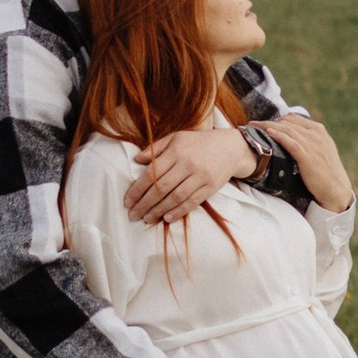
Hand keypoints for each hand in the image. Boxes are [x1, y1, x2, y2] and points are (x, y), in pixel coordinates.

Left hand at [126, 129, 259, 224]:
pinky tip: (167, 219)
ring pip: (176, 197)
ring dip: (159, 210)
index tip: (127, 201)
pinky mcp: (210, 187)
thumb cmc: (199, 142)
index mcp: (176, 151)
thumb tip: (136, 160)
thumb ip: (156, 148)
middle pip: (161, 188)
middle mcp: (187, 164)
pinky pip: (192, 202)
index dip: (137, 189)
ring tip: (147, 219)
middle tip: (133, 215)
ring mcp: (200, 176)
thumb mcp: (177, 137)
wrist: (231, 147)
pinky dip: (179, 211)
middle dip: (145, 203)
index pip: (152, 173)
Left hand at [260, 110, 354, 211]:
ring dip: (268, 126)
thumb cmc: (326, 172)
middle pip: (287, 122)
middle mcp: (316, 134)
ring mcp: (312, 144)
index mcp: (319, 131)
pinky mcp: (307, 157)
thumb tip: (290, 132)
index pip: (293, 119)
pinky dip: (278, 136)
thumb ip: (308, 139)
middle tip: (253, 124)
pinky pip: (290, 142)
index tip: (264, 123)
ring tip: (253, 127)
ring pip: (286, 130)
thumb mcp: (320, 150)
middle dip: (268, 121)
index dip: (277, 119)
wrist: (336, 190)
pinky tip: (268, 133)